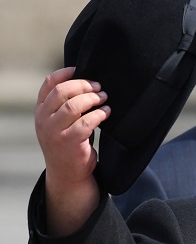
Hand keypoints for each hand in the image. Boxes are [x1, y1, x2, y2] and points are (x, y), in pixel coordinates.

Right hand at [35, 67, 109, 234]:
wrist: (67, 174)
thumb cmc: (69, 144)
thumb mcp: (60, 123)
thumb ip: (66, 105)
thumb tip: (88, 83)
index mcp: (41, 111)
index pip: (49, 84)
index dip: (65, 73)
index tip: (81, 69)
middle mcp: (44, 120)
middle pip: (62, 91)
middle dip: (84, 85)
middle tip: (99, 87)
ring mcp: (54, 131)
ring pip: (74, 105)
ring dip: (93, 99)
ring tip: (104, 99)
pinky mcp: (69, 142)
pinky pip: (87, 122)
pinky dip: (99, 114)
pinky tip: (106, 113)